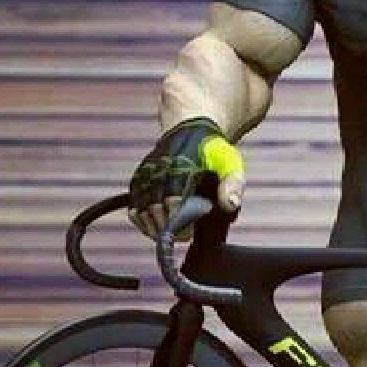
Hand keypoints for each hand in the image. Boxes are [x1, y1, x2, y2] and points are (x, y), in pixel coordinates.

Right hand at [128, 117, 244, 240]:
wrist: (191, 130)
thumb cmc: (213, 151)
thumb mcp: (230, 163)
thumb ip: (233, 184)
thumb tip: (230, 205)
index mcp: (182, 166)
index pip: (173, 199)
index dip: (178, 220)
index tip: (189, 233)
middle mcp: (159, 169)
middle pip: (154, 207)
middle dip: (166, 227)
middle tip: (182, 237)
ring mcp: (147, 174)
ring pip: (141, 207)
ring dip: (151, 227)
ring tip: (167, 237)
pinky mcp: (140, 178)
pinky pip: (133, 201)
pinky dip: (139, 219)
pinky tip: (151, 229)